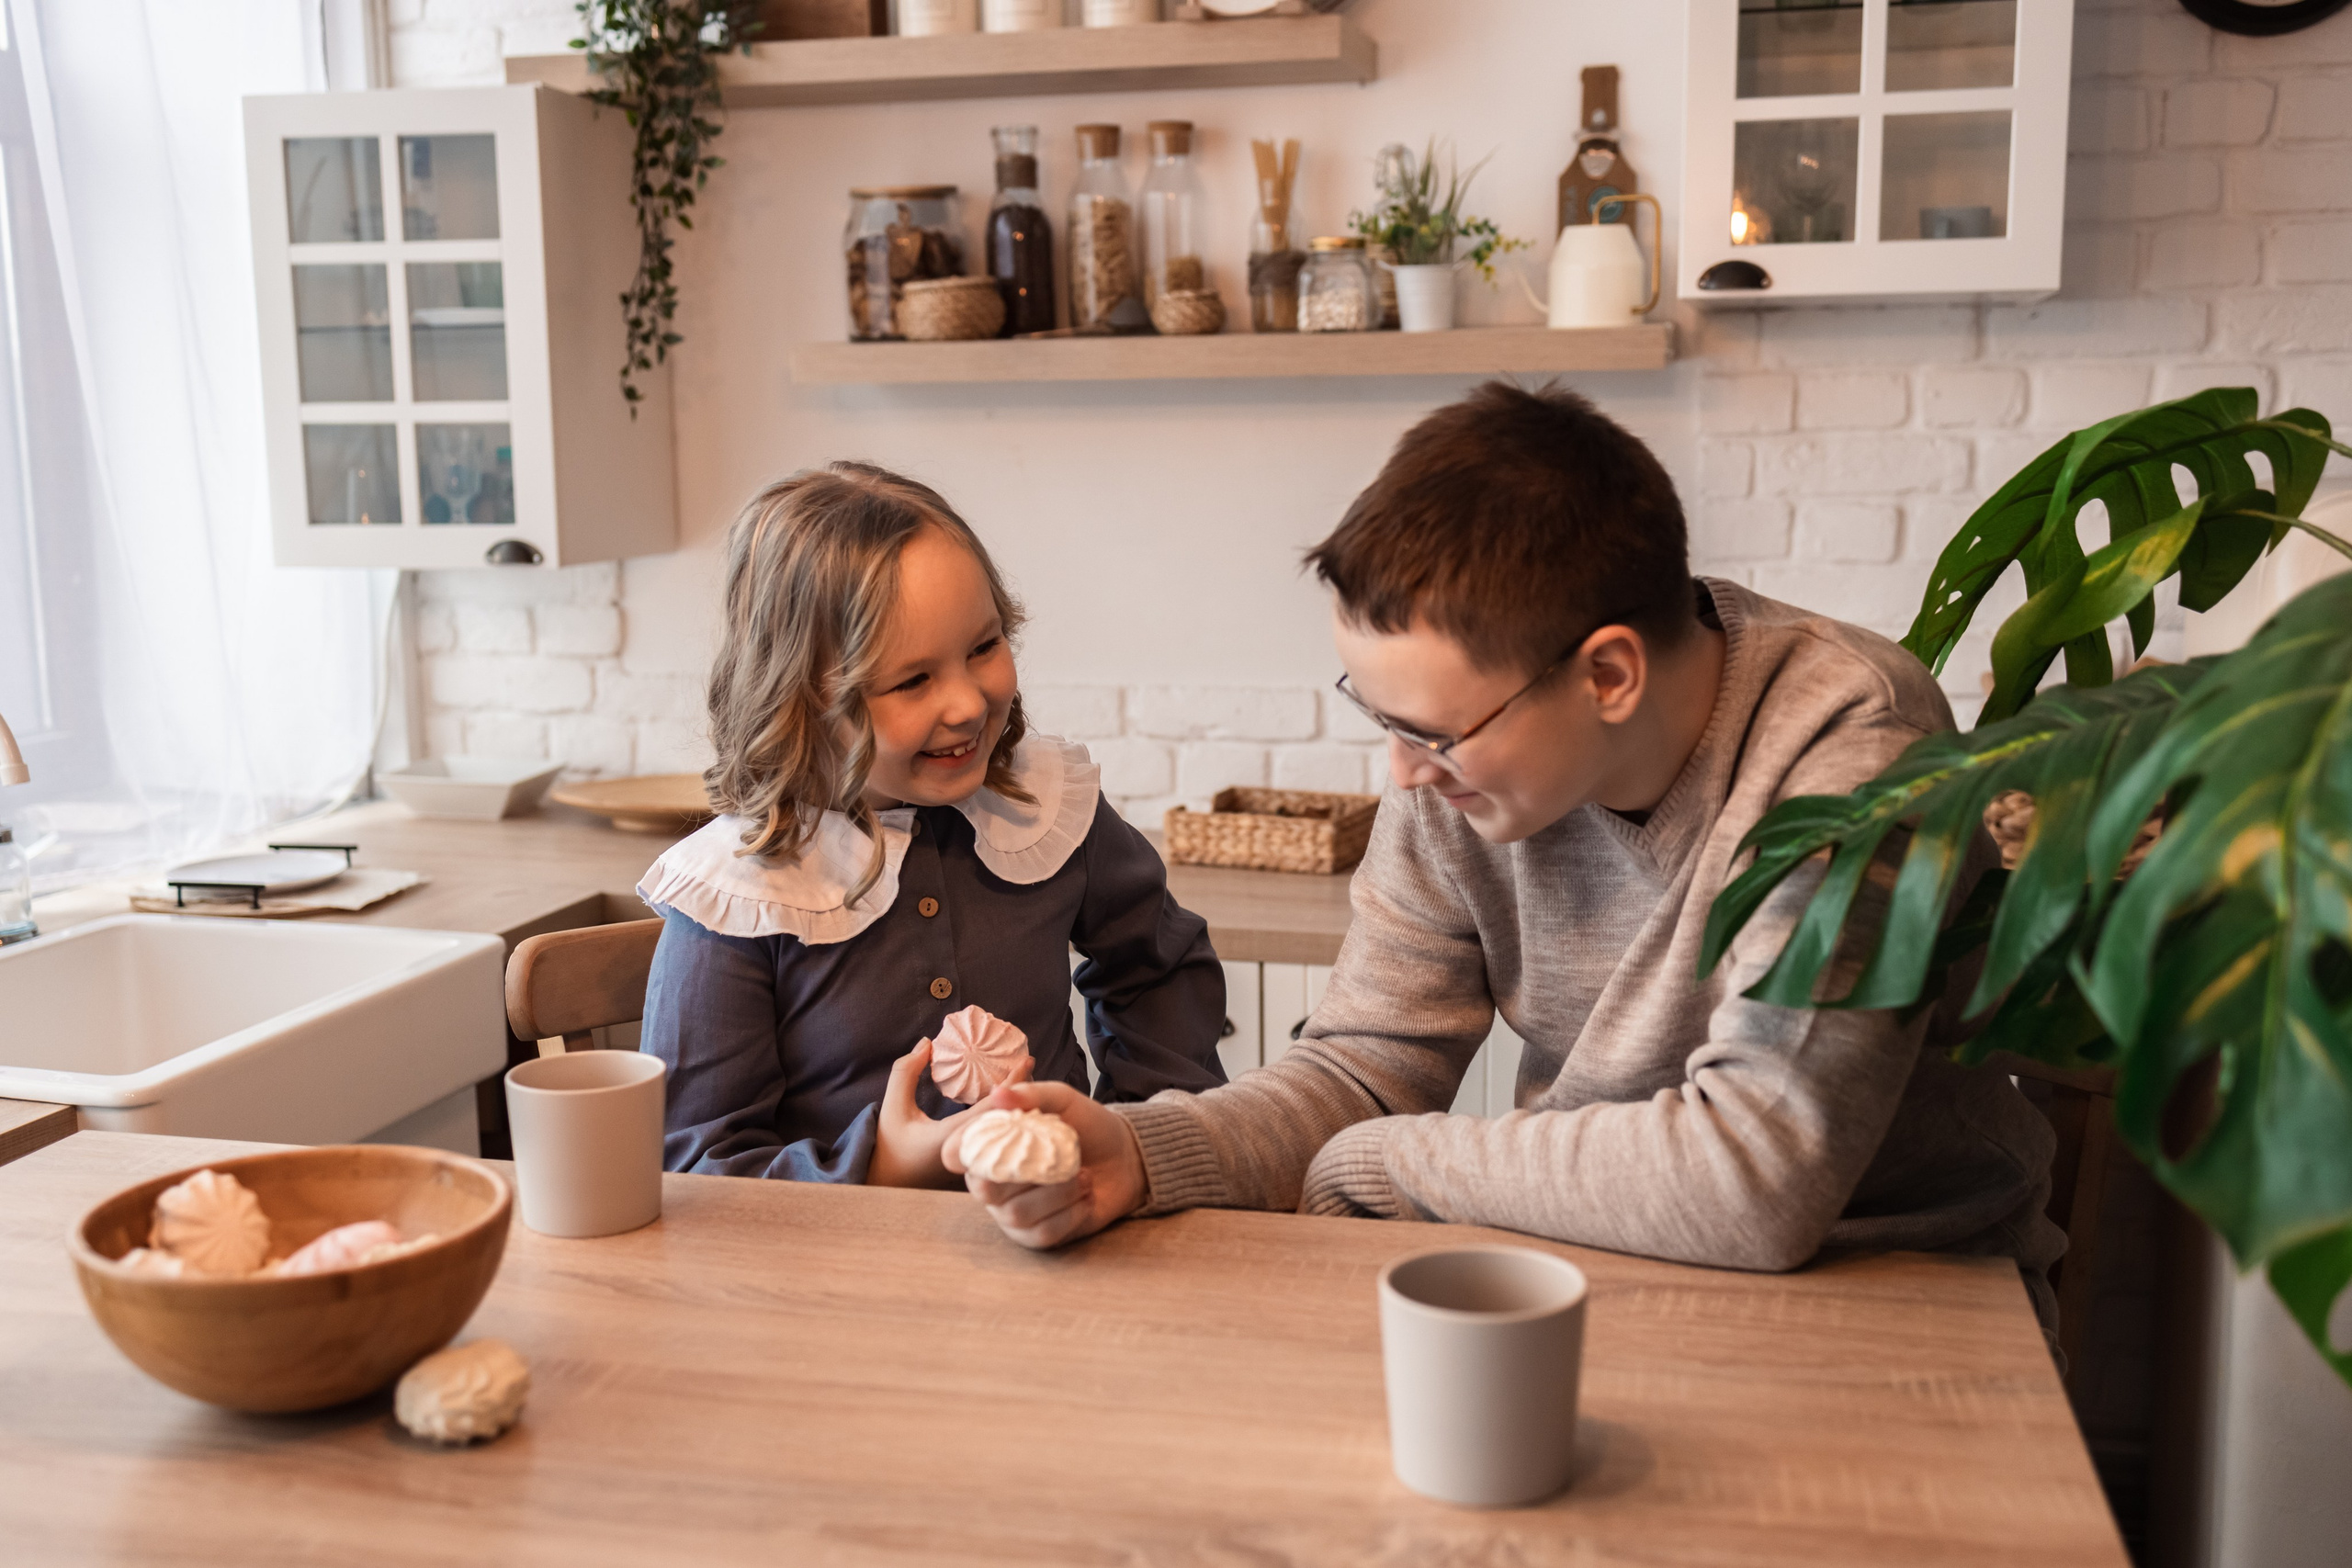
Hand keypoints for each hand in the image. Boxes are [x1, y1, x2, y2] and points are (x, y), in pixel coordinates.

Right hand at [869, 1039, 1032, 1188]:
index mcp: (953, 1140)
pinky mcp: (974, 1160)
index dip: (1013, 1084)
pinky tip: (1010, 1096)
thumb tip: (927, 1043)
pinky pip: (996, 1134)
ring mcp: (974, 1159)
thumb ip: (905, 1073)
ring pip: (1004, 1128)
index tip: (1026, 1061)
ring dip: (1016, 1102)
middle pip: (1007, 1119)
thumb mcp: (893, 1106)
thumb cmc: (889, 1145)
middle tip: (1029, 1063)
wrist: (887, 1182)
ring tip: (1025, 1075)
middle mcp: (970, 1152)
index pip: (992, 1109)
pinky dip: (1004, 1113)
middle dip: (1022, 1090)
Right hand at [943, 1079, 1147, 1248]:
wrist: (1125, 1157)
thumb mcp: (1063, 1101)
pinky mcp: (1036, 1236)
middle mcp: (994, 1183)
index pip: (959, 1152)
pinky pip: (1041, 1234)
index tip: (981, 1146)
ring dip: (1057, 1194)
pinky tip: (1086, 1197)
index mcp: (992, 1146)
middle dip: (1024, 1174)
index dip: (961, 1150)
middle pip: (983, 1189)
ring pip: (1017, 1213)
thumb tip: (998, 1093)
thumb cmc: (1088, 1126)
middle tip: (1058, 1159)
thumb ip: (1031, 1095)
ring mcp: (1012, 1213)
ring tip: (1084, 1175)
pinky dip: (1069, 1215)